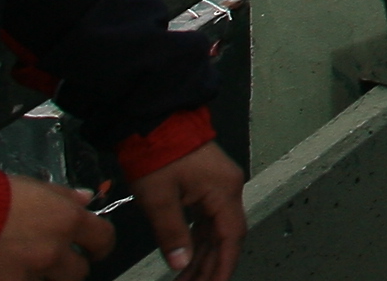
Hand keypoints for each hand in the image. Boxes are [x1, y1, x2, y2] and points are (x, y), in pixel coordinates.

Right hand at [0, 179, 105, 280]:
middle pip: (79, 272)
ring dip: (42, 276)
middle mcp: (54, 251)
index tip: (97, 247)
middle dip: (72, 267)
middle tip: (59, 261)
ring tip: (24, 264)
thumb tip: (87, 198)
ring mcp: (30, 274)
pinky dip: (19, 279)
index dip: (102, 244)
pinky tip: (7, 273)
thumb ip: (63, 196)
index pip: (103, 238)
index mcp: (67, 221)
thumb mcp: (34, 187)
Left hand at [130, 143, 244, 279]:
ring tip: (186, 279)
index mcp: (223, 191)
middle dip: (210, 266)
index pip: (231, 237)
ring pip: (216, 229)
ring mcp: (220, 186)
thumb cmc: (158, 157)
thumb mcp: (160, 199)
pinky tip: (188, 256)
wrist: (155, 121)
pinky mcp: (208, 184)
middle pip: (226, 236)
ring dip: (203, 255)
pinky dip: (199, 240)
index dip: (223, 266)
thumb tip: (182, 264)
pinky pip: (208, 219)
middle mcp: (229, 189)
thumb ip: (172, 234)